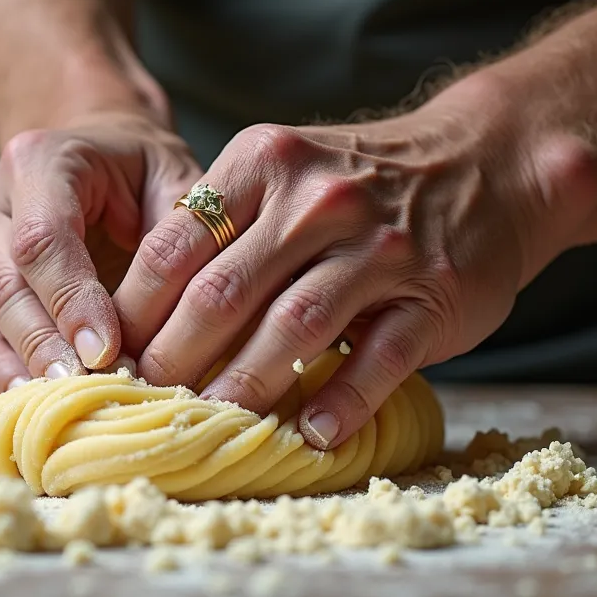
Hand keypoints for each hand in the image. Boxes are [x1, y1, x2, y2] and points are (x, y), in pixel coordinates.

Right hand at [0, 111, 203, 393]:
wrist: (101, 154)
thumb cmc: (145, 170)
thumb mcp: (174, 177)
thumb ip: (177, 232)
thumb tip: (188, 312)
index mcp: (40, 161)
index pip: (42, 239)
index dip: (70, 300)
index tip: (106, 352)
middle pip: (7, 285)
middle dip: (47, 346)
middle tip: (89, 391)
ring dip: (21, 368)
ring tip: (61, 409)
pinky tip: (33, 406)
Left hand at [112, 80, 596, 449]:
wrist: (488, 162)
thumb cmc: (360, 181)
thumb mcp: (284, 171)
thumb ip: (220, 224)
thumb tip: (134, 310)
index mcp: (265, 163)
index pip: (176, 243)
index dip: (134, 307)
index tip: (109, 353)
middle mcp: (318, 199)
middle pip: (224, 291)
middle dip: (175, 355)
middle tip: (147, 398)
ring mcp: (380, 247)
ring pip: (294, 326)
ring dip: (246, 384)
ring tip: (214, 423)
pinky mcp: (435, 294)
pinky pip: (379, 357)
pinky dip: (342, 401)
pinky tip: (311, 434)